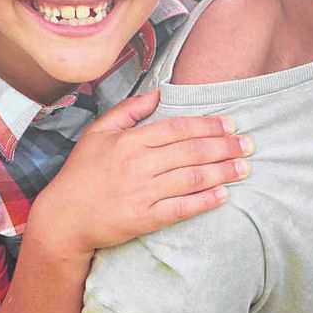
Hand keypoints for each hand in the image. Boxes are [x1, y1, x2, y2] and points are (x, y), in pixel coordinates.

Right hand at [30, 90, 248, 256]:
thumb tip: (157, 93)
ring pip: (192, 178)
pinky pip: (181, 208)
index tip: (230, 125)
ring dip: (222, 172)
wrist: (64, 218)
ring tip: (244, 168)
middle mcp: (138, 164)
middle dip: (224, 147)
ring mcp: (142, 192)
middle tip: (248, 145)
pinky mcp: (144, 218)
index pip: (177, 128)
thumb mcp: (97, 133)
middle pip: (191, 151)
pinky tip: (223, 195)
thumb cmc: (81, 174)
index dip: (207, 126)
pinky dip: (205, 201)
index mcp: (129, 141)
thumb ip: (128, 111)